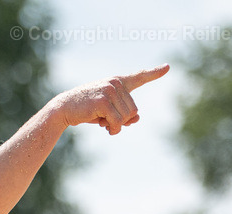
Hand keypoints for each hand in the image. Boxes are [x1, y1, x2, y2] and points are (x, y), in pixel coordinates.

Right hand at [55, 64, 169, 134]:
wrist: (64, 108)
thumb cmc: (86, 110)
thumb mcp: (107, 111)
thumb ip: (124, 114)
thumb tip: (136, 119)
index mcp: (117, 82)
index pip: (139, 77)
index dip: (154, 73)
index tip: (167, 67)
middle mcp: (116, 83)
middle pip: (134, 110)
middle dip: (122, 120)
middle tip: (106, 122)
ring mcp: (110, 91)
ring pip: (127, 117)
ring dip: (116, 126)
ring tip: (103, 124)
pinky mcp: (104, 101)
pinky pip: (118, 121)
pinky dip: (113, 129)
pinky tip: (103, 127)